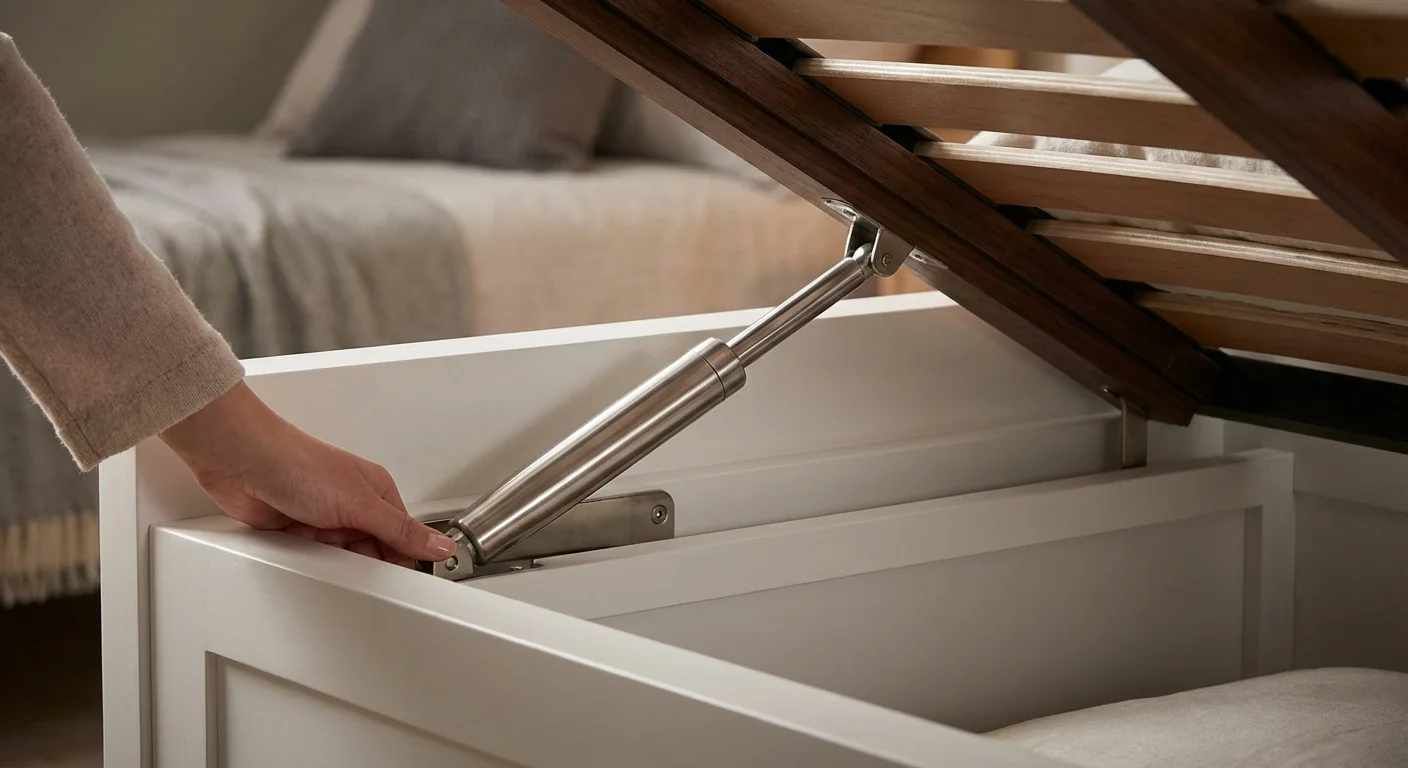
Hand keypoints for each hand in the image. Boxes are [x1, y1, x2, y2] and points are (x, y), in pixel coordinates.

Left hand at [159, 381, 457, 566]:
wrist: (241, 462)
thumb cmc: (298, 464)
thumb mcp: (361, 503)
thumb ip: (401, 531)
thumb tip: (441, 544)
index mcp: (377, 492)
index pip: (402, 538)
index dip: (399, 558)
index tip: (395, 576)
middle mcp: (353, 505)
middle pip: (371, 552)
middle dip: (357, 558)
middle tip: (344, 551)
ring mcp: (325, 520)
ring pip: (341, 559)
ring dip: (329, 557)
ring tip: (315, 540)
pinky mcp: (298, 532)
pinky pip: (313, 559)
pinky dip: (307, 558)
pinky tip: (300, 546)